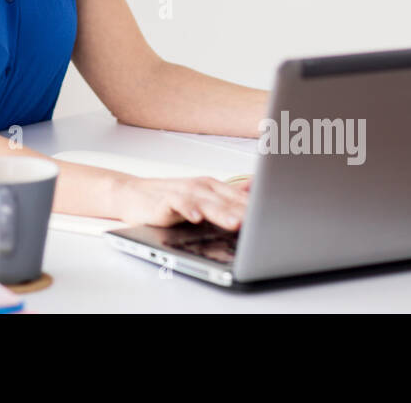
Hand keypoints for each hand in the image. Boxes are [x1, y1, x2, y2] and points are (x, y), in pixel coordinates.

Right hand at [112, 175, 250, 230]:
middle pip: (227, 200)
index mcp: (214, 187)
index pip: (241, 199)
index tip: (277, 218)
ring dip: (221, 212)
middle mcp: (201, 188)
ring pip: (206, 203)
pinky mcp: (164, 201)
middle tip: (263, 223)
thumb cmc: (170, 198)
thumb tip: (258, 189)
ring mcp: (183, 193)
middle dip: (245, 212)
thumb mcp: (204, 198)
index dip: (258, 209)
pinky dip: (187, 209)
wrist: (133, 195)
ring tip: (235, 223)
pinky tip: (196, 217)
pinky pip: (178, 204)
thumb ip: (230, 196)